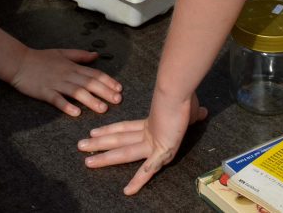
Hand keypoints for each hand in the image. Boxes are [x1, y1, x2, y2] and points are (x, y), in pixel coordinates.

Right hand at [8, 48, 122, 115]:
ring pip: (76, 92)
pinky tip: (76, 113)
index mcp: (72, 66)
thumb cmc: (40, 58)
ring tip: (103, 109)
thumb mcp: (62, 53)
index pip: (94, 73)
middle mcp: (67, 74)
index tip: (119, 89)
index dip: (108, 81)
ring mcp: (56, 83)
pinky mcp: (44, 92)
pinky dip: (67, 106)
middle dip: (105, 91)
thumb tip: (96, 55)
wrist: (18, 62)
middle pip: (89, 83)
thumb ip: (80, 55)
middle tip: (117, 100)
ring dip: (91, 100)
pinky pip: (57, 100)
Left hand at [78, 92, 207, 194]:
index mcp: (151, 124)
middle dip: (98, 144)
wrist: (179, 91)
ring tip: (86, 161)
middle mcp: (148, 134)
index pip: (125, 128)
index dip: (110, 130)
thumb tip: (203, 111)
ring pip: (123, 153)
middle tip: (80, 146)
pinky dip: (138, 181)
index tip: (94, 132)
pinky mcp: (160, 150)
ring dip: (104, 158)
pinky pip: (148, 170)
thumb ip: (193, 114)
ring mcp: (152, 143)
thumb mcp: (189, 109)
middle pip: (118, 140)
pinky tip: (128, 191)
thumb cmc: (184, 97)